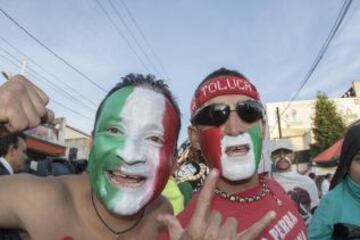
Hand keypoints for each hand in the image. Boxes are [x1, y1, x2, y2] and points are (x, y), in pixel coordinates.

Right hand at [0, 75, 52, 135]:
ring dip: (18, 125)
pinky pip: (22, 125)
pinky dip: (11, 128)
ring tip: (4, 118)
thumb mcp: (18, 110)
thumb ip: (36, 111)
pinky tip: (1, 121)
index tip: (13, 110)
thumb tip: (51, 115)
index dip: (30, 112)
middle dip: (26, 120)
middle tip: (7, 116)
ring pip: (33, 121)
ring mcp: (14, 92)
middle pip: (41, 112)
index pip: (44, 102)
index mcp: (22, 81)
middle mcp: (19, 83)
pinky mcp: (8, 103)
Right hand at [158, 169, 275, 239]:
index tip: (215, 171)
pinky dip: (263, 222)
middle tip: (209, 238)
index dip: (209, 186)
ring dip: (227, 231)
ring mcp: (228, 239)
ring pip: (232, 222)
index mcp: (197, 228)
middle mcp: (212, 232)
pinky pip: (254, 231)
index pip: (204, 201)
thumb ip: (172, 227)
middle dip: (214, 224)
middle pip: (219, 215)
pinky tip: (273, 214)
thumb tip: (160, 216)